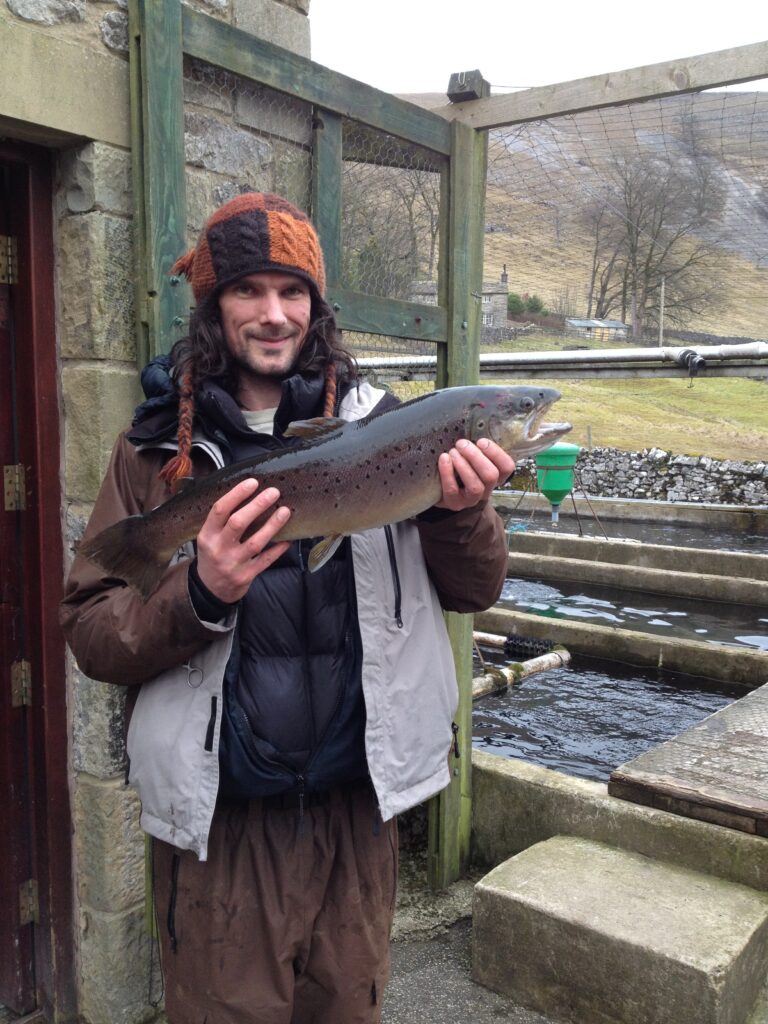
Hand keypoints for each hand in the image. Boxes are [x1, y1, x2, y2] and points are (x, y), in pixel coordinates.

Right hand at [195, 479, 291, 602]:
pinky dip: (278, 549)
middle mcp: (218, 549)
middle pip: (238, 523)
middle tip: (274, 492)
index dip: (237, 494)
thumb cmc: (213, 555)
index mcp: (207, 535)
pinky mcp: (246, 577)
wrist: (209, 589)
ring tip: (285, 511)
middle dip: (257, 505)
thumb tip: (249, 494)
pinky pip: (265, 560)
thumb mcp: (210, 538)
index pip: (220, 510)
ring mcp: (232, 564)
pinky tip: (288, 538)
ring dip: (272, 525)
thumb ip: (223, 521)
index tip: (253, 482)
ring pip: (255, 542)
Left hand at [435, 438, 514, 511]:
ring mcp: (471, 500)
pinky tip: (443, 458)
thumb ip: (478, 447)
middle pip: (491, 476)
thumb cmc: (459, 468)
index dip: (496, 453)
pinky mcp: (455, 504)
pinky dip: (447, 472)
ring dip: (463, 465)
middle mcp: (487, 490)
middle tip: (462, 444)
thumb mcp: (472, 457)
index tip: (481, 441)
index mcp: (495, 476)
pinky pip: (453, 490)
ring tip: (453, 452)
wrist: (441, 490)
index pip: (507, 467)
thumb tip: (476, 425)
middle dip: (476, 457)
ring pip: (475, 486)